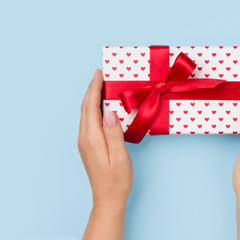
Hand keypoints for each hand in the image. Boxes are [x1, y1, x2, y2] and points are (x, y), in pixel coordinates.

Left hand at [78, 69, 132, 238]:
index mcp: (92, 138)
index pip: (91, 107)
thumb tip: (109, 111)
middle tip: (99, 74)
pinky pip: (89, 121)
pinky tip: (101, 106)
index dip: (94, 88)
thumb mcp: (120, 157)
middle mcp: (85, 138)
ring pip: (86, 114)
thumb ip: (114, 133)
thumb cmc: (117, 179)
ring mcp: (85, 142)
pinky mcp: (88, 145)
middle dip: (91, 89)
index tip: (99, 73)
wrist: (108, 198)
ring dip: (91, 97)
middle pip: (85, 108)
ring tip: (100, 86)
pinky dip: (93, 108)